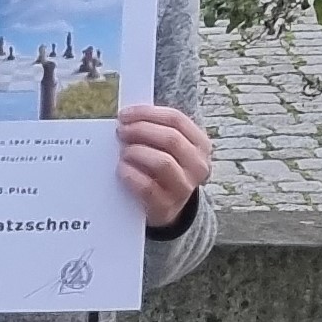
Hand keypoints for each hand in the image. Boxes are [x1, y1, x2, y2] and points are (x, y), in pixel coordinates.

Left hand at [117, 103, 211, 225]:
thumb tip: (126, 118)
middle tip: (121, 131)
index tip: (125, 114)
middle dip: (140, 130)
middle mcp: (198, 165)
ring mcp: (184, 187)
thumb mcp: (165, 148)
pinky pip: (147, 187)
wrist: (166, 208)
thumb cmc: (160, 170)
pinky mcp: (166, 206)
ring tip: (123, 152)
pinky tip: (122, 169)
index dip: (147, 113)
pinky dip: (131, 175)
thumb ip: (153, 131)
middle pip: (170, 138)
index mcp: (200, 145)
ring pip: (162, 162)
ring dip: (137, 152)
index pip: (176, 119)